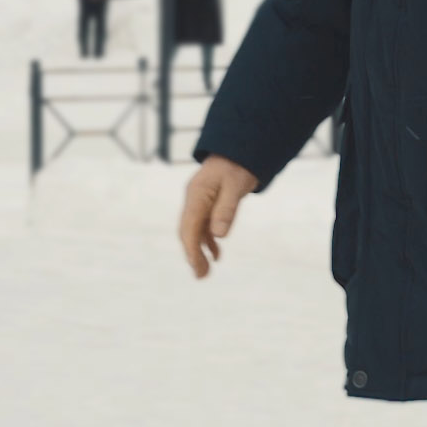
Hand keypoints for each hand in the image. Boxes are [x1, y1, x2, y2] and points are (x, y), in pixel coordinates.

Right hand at [179, 156, 259, 277]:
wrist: (239, 150)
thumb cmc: (237, 166)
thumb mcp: (236, 186)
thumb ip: (227, 209)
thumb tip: (219, 235)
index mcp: (196, 195)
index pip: (190, 226)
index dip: (192, 249)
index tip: (197, 266)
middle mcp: (193, 200)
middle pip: (188, 231)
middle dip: (192, 254)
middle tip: (201, 276)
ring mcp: (198, 203)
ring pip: (194, 231)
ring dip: (199, 251)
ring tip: (205, 273)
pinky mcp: (207, 205)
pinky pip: (203, 226)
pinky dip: (208, 241)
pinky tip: (216, 255)